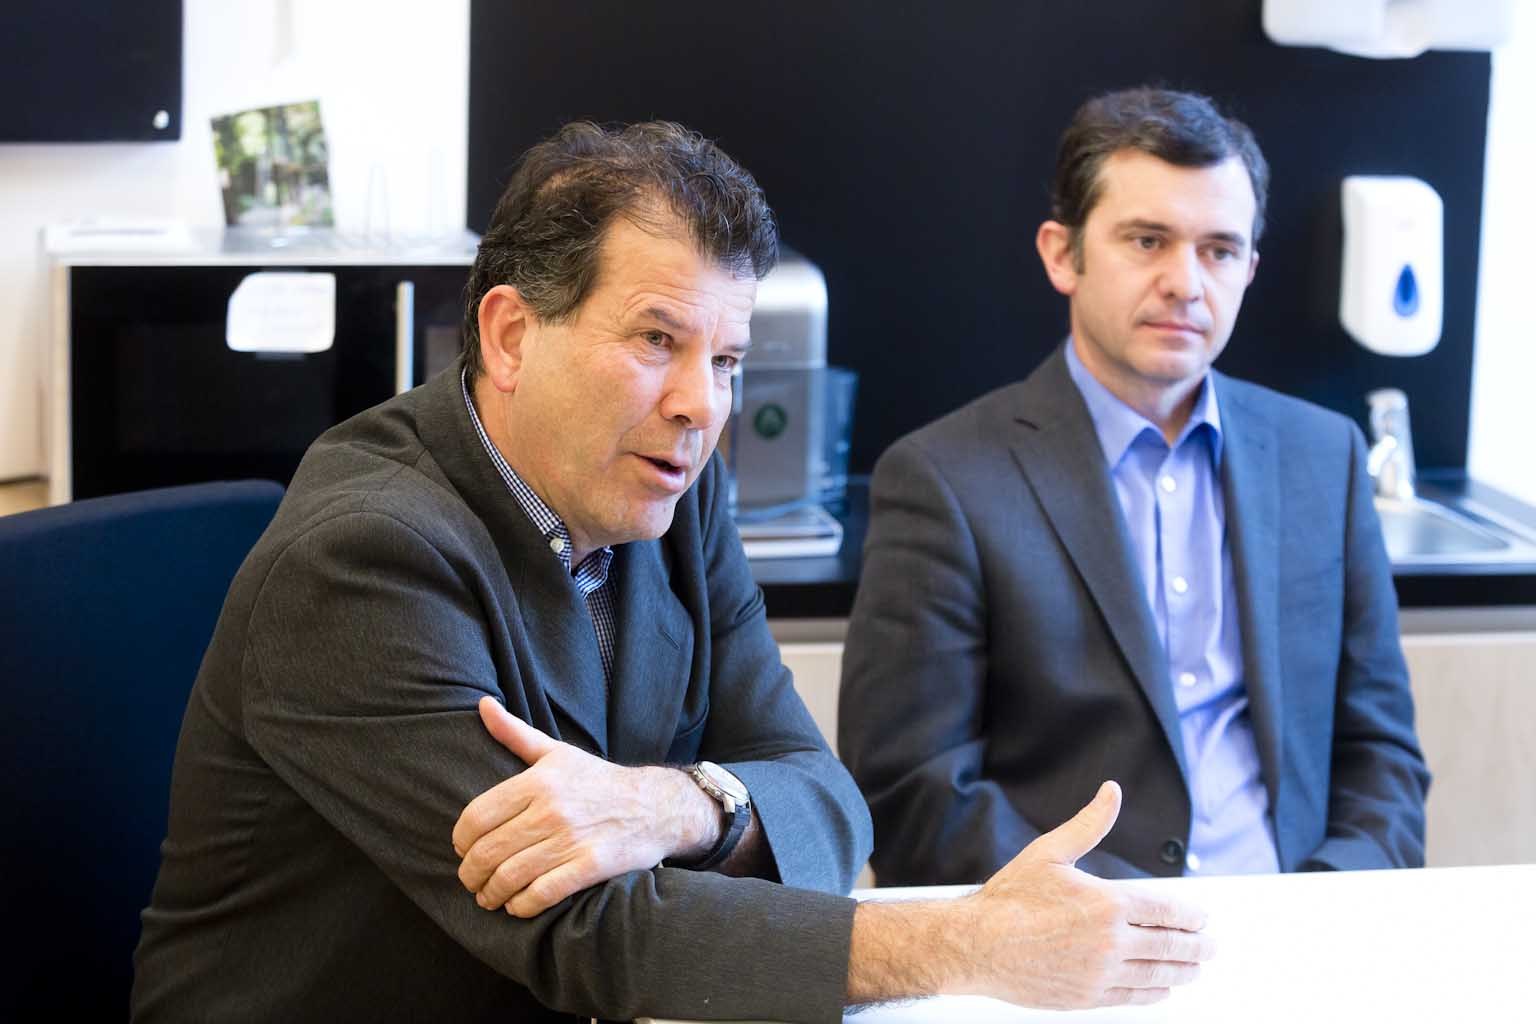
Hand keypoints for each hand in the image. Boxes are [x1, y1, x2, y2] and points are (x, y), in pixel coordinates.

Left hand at [452, 697, 716, 916]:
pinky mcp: (591, 865)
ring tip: (489, 897)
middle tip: (471, 881)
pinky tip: (517, 904)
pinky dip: (522, 905)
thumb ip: (515, 733)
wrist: (656, 805)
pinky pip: (542, 893)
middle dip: (471, 874)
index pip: (476, 817)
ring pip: (510, 876)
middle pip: (488, 851)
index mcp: (538, 780)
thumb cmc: (598, 780)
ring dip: (491, 893)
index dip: (461, 841)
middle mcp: (551, 809)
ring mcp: (571, 838)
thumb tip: (483, 705)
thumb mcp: (557, 752)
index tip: (463, 851)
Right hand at [960, 781, 1214, 1008]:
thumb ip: (1089, 823)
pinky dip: (1155, 993)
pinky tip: (1162, 989)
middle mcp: (1111, 942)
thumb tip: (1111, 791)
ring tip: (1195, 969)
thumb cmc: (1009, 898)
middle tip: (1210, 946)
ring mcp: (1101, 974)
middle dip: (1196, 946)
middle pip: (1170, 946)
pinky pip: (1134, 997)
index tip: (1202, 918)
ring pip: (1157, 975)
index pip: (1166, 912)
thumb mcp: (1050, 851)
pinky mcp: (1088, 998)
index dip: (1190, 916)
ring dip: (1182, 971)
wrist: (977, 945)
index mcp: (1107, 904)